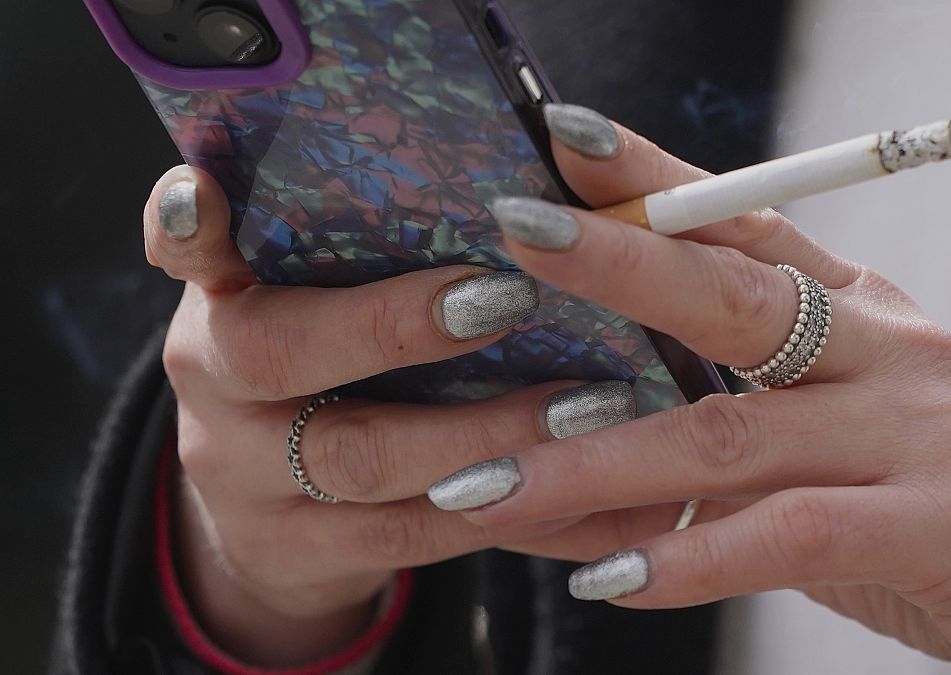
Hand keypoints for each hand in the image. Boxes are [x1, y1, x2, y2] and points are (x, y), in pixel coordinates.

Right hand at [144, 165, 673, 665]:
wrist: (279, 518)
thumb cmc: (330, 374)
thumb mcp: (321, 306)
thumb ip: (370, 252)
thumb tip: (525, 175)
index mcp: (222, 305)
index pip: (186, 250)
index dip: (190, 222)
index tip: (209, 191)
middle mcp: (218, 391)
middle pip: (282, 355)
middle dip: (396, 325)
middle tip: (508, 295)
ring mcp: (250, 485)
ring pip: (364, 462)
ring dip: (485, 433)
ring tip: (587, 405)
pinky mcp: (303, 557)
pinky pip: (416, 539)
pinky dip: (511, 513)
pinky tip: (587, 492)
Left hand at [429, 105, 950, 674]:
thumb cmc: (927, 491)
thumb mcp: (837, 421)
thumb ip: (732, 408)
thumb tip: (576, 418)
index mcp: (861, 306)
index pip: (747, 222)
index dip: (655, 178)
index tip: (562, 142)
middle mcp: (889, 347)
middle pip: (736, 294)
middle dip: (617, 263)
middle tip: (513, 238)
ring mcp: (918, 429)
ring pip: (733, 432)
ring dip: (599, 461)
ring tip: (490, 484)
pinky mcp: (937, 523)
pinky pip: (789, 534)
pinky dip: (691, 557)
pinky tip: (612, 577)